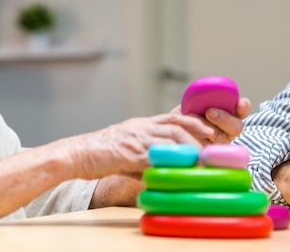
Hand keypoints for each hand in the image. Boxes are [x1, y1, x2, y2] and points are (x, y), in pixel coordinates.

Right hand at [68, 113, 213, 179]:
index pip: (171, 118)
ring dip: (188, 149)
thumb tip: (160, 171)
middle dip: (197, 135)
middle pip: (175, 126)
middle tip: (212, 146)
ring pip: (169, 139)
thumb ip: (144, 156)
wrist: (77, 153)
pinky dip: (171, 164)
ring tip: (202, 160)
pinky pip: (155, 157)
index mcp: (140, 125)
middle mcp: (140, 129)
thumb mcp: (125, 148)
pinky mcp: (129, 155)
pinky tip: (181, 171)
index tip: (209, 130)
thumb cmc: (99, 154)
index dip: (193, 122)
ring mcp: (135, 140)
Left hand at [174, 97, 250, 144]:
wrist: (168, 133)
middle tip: (210, 112)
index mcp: (226, 116)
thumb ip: (200, 101)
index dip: (243, 108)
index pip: (240, 113)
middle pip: (235, 127)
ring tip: (191, 119)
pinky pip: (207, 148)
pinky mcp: (207, 154)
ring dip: (206, 126)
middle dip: (224, 118)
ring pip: (220, 136)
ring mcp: (218, 144)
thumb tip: (205, 93)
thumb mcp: (190, 105)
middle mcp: (225, 131)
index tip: (241, 103)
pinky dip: (197, 138)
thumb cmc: (181, 116)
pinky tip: (189, 132)